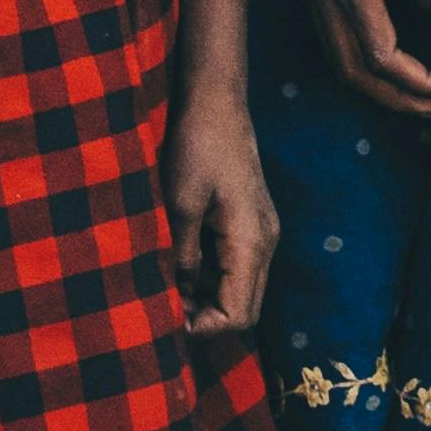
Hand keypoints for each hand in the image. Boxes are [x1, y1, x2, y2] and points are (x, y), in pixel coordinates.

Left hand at [163, 77, 279, 337]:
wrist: (216, 101)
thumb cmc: (197, 146)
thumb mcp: (179, 205)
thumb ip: (182, 257)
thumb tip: (178, 298)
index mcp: (251, 242)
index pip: (239, 315)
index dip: (204, 329)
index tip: (167, 322)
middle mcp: (265, 242)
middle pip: (245, 309)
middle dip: (207, 319)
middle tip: (165, 311)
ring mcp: (262, 232)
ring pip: (242, 289)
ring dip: (209, 299)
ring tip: (168, 290)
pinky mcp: (253, 221)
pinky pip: (238, 266)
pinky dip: (213, 277)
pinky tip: (182, 266)